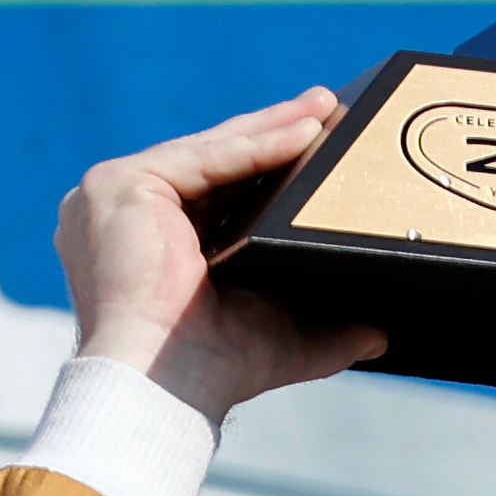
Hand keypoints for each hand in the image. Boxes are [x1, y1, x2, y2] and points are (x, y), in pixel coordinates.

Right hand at [54, 90, 386, 426]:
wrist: (170, 386)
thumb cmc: (212, 372)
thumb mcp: (281, 337)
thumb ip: (328, 332)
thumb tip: (380, 335)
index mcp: (147, 242)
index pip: (216, 190)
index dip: (268, 166)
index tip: (318, 144)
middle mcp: (122, 214)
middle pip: (214, 162)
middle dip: (274, 132)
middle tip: (327, 108)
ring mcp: (114, 196)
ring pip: (211, 151)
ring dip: (272, 128)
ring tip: (325, 111)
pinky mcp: (121, 184)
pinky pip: (204, 157)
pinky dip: (257, 146)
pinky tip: (302, 133)